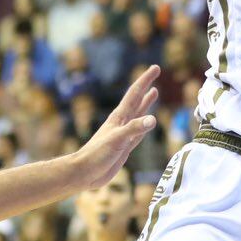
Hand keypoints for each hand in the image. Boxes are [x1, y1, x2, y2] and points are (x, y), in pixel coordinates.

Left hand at [69, 65, 160, 190]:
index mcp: (119, 117)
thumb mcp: (116, 140)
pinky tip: (148, 122)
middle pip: (137, 99)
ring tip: (155, 92)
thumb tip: (152, 119)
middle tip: (155, 71)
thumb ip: (134, 129)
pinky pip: (139, 131)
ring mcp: (123, 133)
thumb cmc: (97, 155)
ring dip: (146, 102)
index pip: (135, 94)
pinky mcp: (125, 146)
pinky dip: (145, 124)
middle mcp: (122, 122)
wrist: (85, 172)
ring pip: (138, 113)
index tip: (156, 68)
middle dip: (146, 85)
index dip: (145, 80)